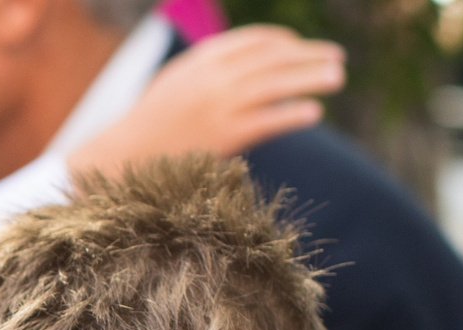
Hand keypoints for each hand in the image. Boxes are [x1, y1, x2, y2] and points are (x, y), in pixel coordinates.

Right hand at [68, 26, 346, 176]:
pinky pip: (270, 120)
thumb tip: (247, 62)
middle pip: (275, 58)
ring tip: (337, 78)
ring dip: (312, 78)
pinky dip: (294, 113)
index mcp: (203, 59)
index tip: (303, 49)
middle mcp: (215, 77)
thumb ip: (209, 67)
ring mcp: (221, 105)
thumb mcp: (178, 81)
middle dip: (310, 56)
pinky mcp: (225, 136)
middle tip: (337, 58)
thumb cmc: (153, 122)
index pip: (256, 40)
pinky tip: (314, 113)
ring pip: (278, 84)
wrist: (125, 155)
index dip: (286, 42)